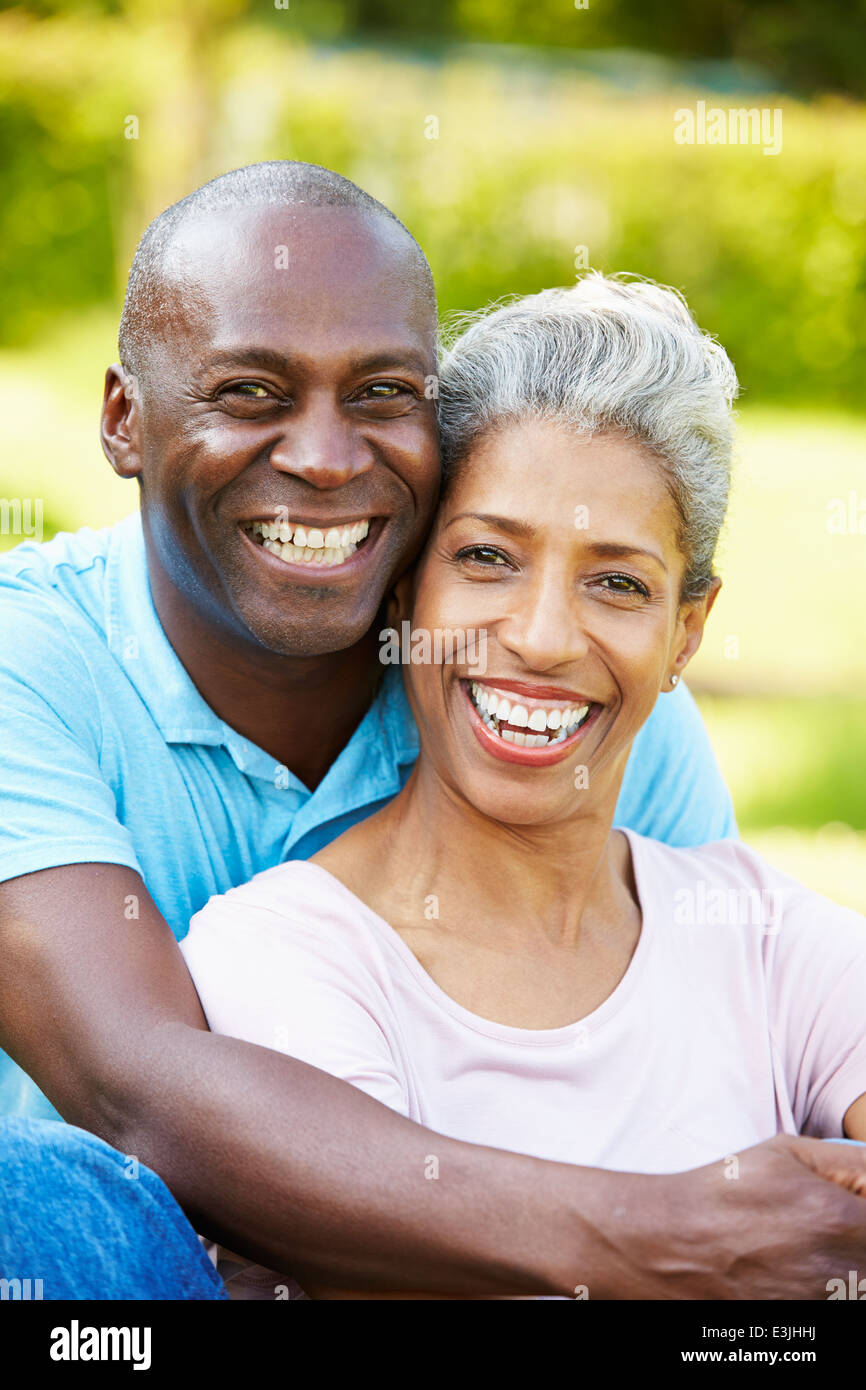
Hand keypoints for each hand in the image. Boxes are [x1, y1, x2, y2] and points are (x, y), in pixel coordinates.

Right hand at [642, 1134, 865, 1298]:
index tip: (851, 1204)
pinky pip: (834, 1299)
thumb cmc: (723, 1193)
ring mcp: (821, 1303)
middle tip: (821, 1223)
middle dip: (856, 1235)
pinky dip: (824, 1286)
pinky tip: (791, 1268)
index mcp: (839, 1219)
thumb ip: (853, 1162)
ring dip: (844, 1264)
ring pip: (858, 1281)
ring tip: (802, 1246)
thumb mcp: (786, 1153)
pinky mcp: (806, 1326)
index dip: (865, 1206)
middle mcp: (839, 1271)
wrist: (670, 1244)